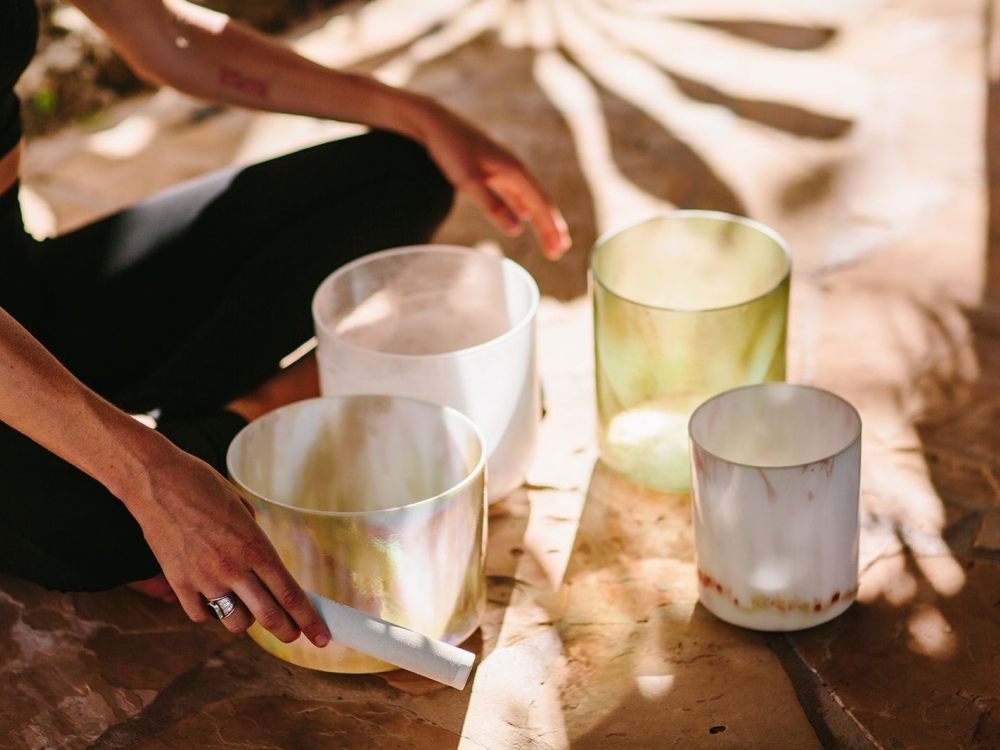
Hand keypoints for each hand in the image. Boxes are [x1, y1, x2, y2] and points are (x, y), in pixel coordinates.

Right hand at [130, 441, 330, 646]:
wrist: (156, 481)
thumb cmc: (203, 485)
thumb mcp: (242, 507)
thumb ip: (254, 540)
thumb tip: (261, 561)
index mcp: (255, 546)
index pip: (289, 594)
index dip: (308, 620)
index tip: (321, 637)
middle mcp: (233, 567)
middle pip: (268, 616)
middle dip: (286, 631)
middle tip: (294, 636)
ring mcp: (204, 578)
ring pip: (235, 622)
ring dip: (247, 620)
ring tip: (248, 608)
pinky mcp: (178, 583)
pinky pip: (200, 614)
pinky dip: (210, 612)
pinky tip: (213, 599)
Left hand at [412, 100, 570, 259]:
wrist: (434, 122)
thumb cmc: (450, 149)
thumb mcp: (469, 181)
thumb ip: (492, 205)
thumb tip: (517, 229)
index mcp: (514, 171)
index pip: (540, 205)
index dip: (550, 228)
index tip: (558, 250)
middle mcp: (514, 169)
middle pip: (539, 202)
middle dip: (550, 227)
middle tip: (560, 250)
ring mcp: (504, 168)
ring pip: (529, 198)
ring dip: (539, 219)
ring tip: (550, 237)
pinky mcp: (492, 169)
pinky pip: (516, 193)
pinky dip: (524, 207)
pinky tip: (524, 215)